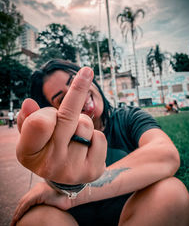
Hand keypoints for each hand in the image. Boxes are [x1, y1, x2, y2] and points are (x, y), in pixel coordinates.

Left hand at [10, 182, 72, 225]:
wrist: (71, 196)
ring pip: (23, 202)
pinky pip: (26, 203)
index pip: (28, 198)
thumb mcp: (51, 201)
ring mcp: (38, 189)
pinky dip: (21, 211)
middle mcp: (38, 187)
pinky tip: (18, 218)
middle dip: (18, 210)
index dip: (21, 208)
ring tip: (14, 222)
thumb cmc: (64, 200)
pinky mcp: (39, 193)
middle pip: (24, 199)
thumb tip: (40, 208)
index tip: (18, 217)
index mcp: (40, 188)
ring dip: (17, 213)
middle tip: (14, 221)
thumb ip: (44, 202)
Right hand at [16, 67, 106, 183]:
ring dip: (81, 122)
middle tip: (87, 72)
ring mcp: (72, 171)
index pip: (40, 122)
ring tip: (74, 133)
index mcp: (27, 153)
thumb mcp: (31, 135)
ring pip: (86, 124)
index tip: (82, 74)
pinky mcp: (92, 172)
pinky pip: (100, 138)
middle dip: (77, 92)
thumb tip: (28, 103)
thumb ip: (28, 119)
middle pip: (69, 117)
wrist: (62, 176)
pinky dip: (94, 136)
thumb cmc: (45, 147)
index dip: (53, 104)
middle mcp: (49, 165)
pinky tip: (86, 146)